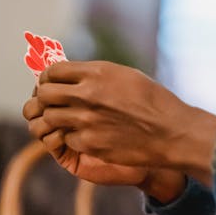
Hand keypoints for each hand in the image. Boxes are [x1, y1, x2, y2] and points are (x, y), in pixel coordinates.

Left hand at [30, 61, 215, 185]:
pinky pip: (66, 138)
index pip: (53, 71)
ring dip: (54, 119)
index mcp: (97, 73)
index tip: (50, 84)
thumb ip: (96, 74)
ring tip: (64, 121)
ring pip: (49, 118)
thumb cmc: (153, 101)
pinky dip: (72, 138)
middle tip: (52, 103)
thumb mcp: (126, 75)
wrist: (170, 132)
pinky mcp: (88, 143)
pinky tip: (86, 135)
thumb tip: (71, 74)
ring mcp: (86, 120)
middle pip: (44, 94)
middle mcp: (88, 94)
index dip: (47, 78)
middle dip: (44, 98)